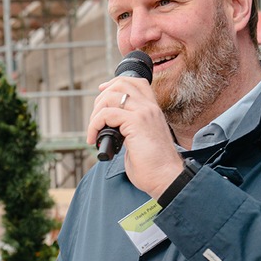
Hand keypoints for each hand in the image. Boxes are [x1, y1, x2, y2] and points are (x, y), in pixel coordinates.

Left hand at [87, 77, 182, 198]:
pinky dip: (94, 125)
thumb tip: (111, 129)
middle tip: (95, 120)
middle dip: (101, 98)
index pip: (136, 83)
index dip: (115, 83)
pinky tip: (94, 140)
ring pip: (111, 96)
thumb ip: (129, 129)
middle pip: (121, 83)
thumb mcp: (140, 141)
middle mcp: (150, 107)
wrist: (166, 178)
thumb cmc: (152, 166)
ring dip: (95, 112)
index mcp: (152, 110)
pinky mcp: (136, 123)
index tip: (101, 93)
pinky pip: (106, 114)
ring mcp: (144, 113)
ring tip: (94, 131)